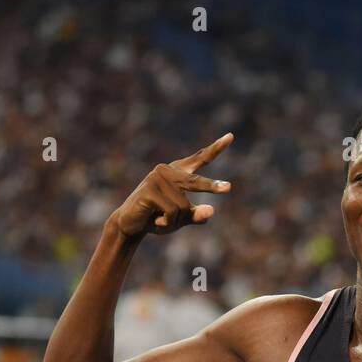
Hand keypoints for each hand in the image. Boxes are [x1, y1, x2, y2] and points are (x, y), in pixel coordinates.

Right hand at [112, 132, 233, 237]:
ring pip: (184, 206)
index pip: (200, 159)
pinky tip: (155, 220)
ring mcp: (157, 178)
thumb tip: (212, 210)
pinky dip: (167, 222)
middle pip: (196, 182)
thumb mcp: (182, 219)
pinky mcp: (149, 189)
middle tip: (229, 188)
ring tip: (161, 219)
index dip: (216, 148)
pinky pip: (172, 212)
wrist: (130, 225)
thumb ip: (197, 215)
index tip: (231, 136)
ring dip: (176, 220)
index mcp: (179, 173)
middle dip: (212, 186)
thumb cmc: (158, 218)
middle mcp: (168, 171)